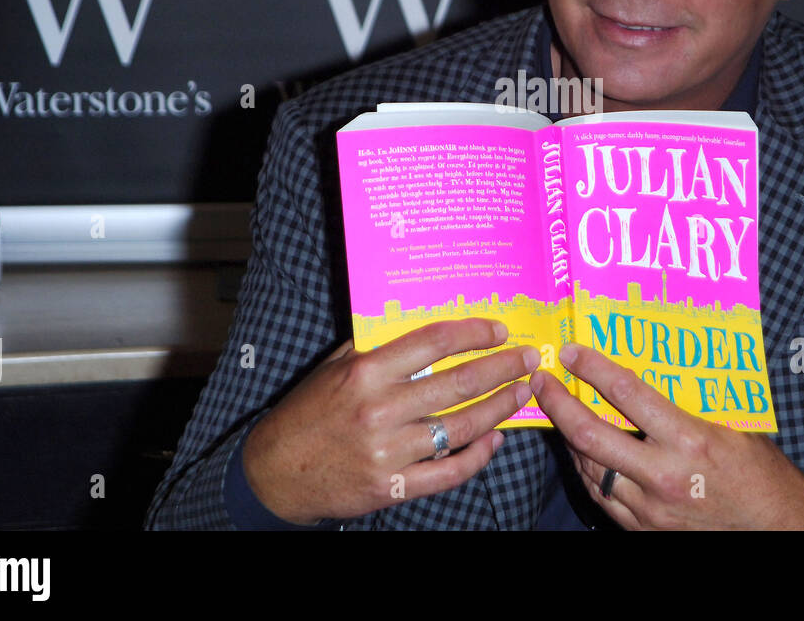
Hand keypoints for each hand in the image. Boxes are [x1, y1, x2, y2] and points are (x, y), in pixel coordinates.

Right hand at [242, 319, 539, 523]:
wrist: (276, 473)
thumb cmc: (308, 413)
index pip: (433, 342)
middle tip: (527, 359)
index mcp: (366, 371)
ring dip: (499, 408)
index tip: (498, 331)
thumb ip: (373, 345)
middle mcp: (380, 408)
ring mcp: (388, 451)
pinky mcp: (393, 486)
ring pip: (462, 426)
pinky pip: (449, 471)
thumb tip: (416, 317)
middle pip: (458, 383)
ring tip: (521, 394)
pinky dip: (478, 456)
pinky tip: (494, 440)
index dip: (473, 334)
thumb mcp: (333, 368)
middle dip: (502, 369)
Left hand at [531, 342, 803, 529]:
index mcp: (688, 440)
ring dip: (567, 438)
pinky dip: (586, 471)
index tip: (571, 353)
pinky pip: (601, 497)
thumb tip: (661, 361)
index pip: (627, 393)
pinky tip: (581, 452)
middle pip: (590, 435)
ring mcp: (649, 509)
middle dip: (558, 404)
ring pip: (588, 468)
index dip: (592, 368)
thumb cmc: (760, 472)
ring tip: (557, 412)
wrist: (778, 529)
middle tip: (543, 382)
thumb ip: (693, 401)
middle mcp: (663, 476)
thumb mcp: (734, 425)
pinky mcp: (643, 530)